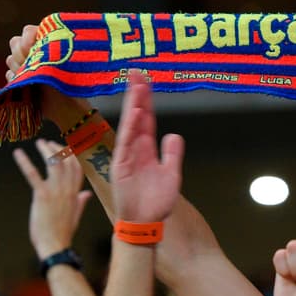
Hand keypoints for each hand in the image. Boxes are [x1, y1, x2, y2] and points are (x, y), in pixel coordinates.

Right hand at [7, 23, 92, 130]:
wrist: (69, 108)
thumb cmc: (72, 83)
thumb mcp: (64, 63)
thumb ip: (51, 50)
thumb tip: (35, 46)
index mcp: (46, 43)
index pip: (28, 31)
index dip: (27, 37)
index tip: (31, 47)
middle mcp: (34, 52)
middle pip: (15, 43)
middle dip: (20, 53)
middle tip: (28, 62)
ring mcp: (24, 66)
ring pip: (10, 59)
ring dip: (18, 67)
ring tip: (31, 77)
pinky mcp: (19, 80)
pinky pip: (8, 75)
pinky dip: (15, 80)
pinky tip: (26, 85)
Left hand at [14, 139, 91, 259]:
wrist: (55, 246)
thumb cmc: (62, 233)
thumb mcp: (75, 215)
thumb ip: (81, 202)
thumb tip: (87, 194)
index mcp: (75, 194)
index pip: (77, 168)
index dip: (71, 155)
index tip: (62, 147)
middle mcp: (67, 190)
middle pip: (67, 162)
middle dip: (57, 149)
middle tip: (46, 143)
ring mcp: (55, 192)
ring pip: (54, 163)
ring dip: (46, 151)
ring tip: (38, 143)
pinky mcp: (42, 196)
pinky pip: (33, 175)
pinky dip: (25, 162)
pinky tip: (18, 154)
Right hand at [111, 72, 183, 223]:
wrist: (145, 223)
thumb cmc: (156, 202)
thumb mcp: (171, 174)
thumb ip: (172, 154)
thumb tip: (173, 135)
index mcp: (146, 150)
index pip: (147, 120)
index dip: (146, 100)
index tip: (145, 81)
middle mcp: (135, 149)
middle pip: (137, 117)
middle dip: (137, 95)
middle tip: (138, 72)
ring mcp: (127, 156)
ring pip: (131, 126)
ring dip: (134, 106)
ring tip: (138, 86)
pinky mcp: (121, 166)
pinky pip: (126, 142)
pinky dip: (131, 128)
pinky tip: (136, 113)